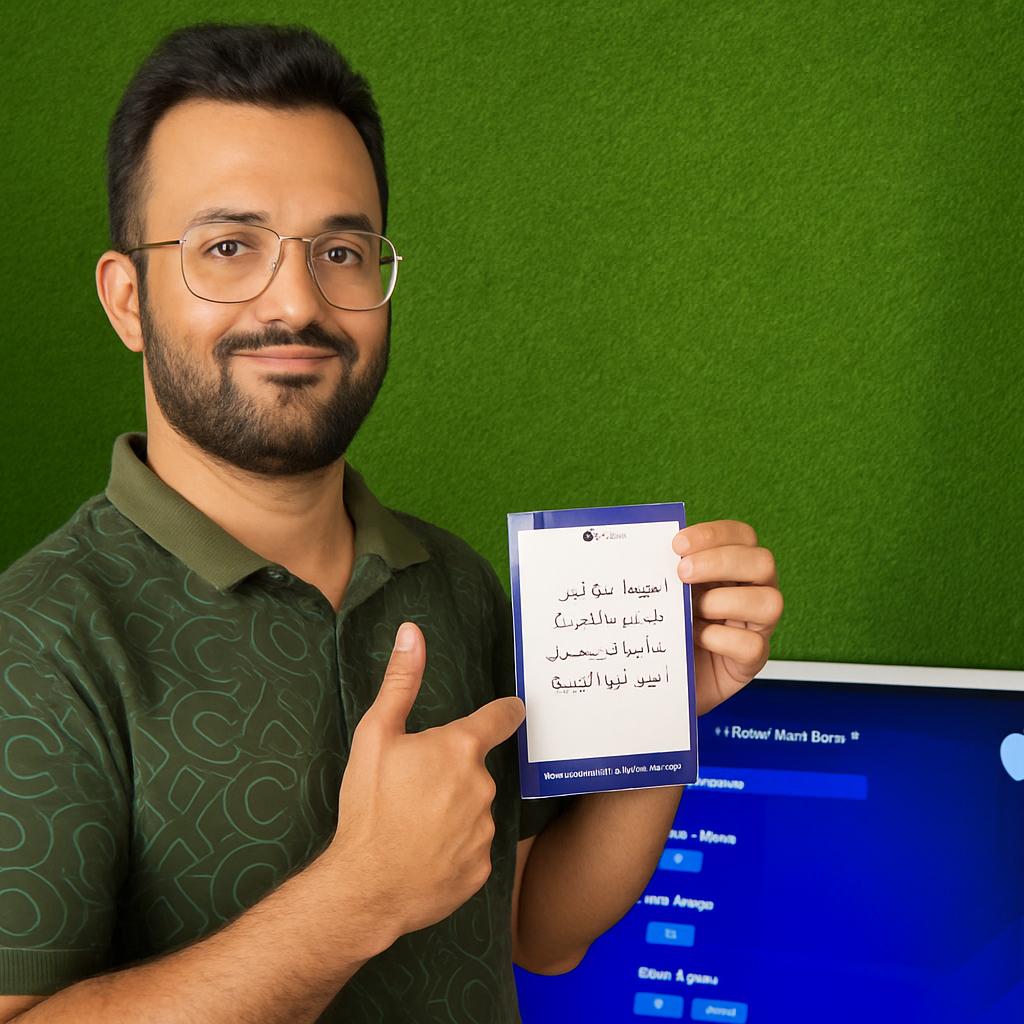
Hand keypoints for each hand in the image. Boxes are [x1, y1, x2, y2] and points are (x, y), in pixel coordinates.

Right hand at [325, 621, 525, 940]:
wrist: (366, 886)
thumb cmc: (369, 806)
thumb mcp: (375, 735)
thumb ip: (400, 682)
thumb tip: (412, 632)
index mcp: (460, 749)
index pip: (499, 719)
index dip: (506, 712)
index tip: (515, 709)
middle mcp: (483, 786)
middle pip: (474, 771)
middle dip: (451, 775)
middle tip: (412, 791)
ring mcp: (485, 831)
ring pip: (474, 811)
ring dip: (452, 813)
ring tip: (413, 827)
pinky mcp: (482, 868)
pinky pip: (471, 849)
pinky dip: (453, 849)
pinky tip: (423, 855)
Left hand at [672, 520, 782, 715]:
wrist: (659, 677)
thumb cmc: (665, 626)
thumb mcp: (665, 592)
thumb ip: (665, 570)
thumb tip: (646, 549)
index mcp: (733, 566)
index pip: (741, 536)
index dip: (714, 534)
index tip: (677, 544)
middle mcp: (753, 591)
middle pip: (762, 562)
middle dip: (720, 562)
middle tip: (681, 573)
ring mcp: (757, 627)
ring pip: (770, 602)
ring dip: (725, 602)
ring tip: (692, 611)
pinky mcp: (751, 660)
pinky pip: (752, 646)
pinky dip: (721, 639)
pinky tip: (697, 638)